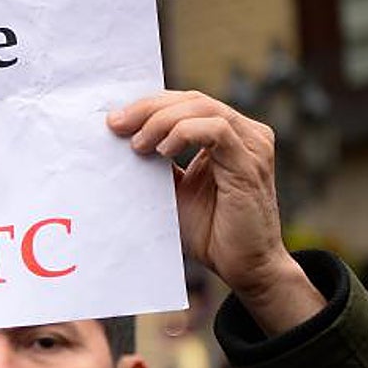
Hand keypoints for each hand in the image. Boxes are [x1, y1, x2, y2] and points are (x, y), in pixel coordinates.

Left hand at [108, 90, 324, 333]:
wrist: (243, 267)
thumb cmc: (210, 231)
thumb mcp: (174, 189)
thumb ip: (158, 163)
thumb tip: (121, 141)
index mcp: (230, 135)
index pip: (187, 103)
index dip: (149, 105)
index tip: (114, 121)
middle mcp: (246, 134)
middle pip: (193, 100)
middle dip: (149, 108)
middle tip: (116, 124)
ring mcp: (252, 146)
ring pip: (203, 108)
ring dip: (162, 120)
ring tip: (137, 144)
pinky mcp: (250, 164)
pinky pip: (217, 131)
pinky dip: (184, 133)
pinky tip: (162, 150)